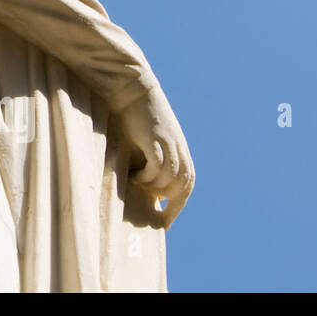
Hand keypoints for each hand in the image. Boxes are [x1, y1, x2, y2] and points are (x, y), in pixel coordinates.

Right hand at [116, 86, 193, 228]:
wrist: (132, 90)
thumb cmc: (134, 118)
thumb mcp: (146, 144)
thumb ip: (150, 162)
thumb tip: (143, 188)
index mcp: (181, 156)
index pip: (184, 191)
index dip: (174, 209)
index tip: (163, 225)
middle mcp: (180, 154)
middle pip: (179, 191)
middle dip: (162, 200)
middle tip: (142, 196)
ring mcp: (172, 149)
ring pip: (168, 184)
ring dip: (150, 187)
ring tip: (135, 179)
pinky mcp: (159, 143)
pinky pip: (157, 171)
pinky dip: (146, 177)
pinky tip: (134, 173)